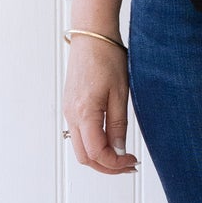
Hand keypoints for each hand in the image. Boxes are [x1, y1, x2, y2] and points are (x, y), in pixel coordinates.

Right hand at [63, 36, 137, 172]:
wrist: (92, 36)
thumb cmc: (107, 58)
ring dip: (100, 157)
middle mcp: (71, 115)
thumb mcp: (120, 93)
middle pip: (85, 157)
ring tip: (123, 155)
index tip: (132, 161)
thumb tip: (119, 151)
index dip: (115, 164)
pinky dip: (94, 144)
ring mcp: (68, 111)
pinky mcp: (71, 107)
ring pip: (81, 148)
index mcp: (84, 113)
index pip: (96, 153)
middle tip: (129, 164)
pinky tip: (111, 140)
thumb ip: (118, 125)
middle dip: (107, 166)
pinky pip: (79, 135)